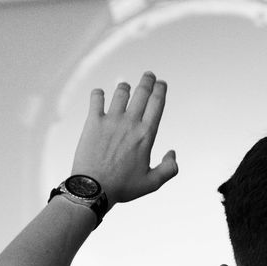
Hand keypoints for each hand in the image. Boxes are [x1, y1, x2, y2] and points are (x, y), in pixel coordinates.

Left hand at [71, 72, 177, 204]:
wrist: (93, 189)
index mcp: (146, 134)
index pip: (157, 102)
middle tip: (148, 76)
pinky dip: (98, 94)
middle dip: (147, 80)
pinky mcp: (93, 122)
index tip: (161, 84)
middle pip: (142, 92)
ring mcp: (111, 120)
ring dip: (124, 87)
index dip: (160, 89)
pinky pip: (96, 99)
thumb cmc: (122, 188)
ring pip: (121, 92)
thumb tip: (173, 153)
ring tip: (125, 87)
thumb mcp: (152, 183)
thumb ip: (169, 169)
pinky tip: (99, 95)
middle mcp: (130, 123)